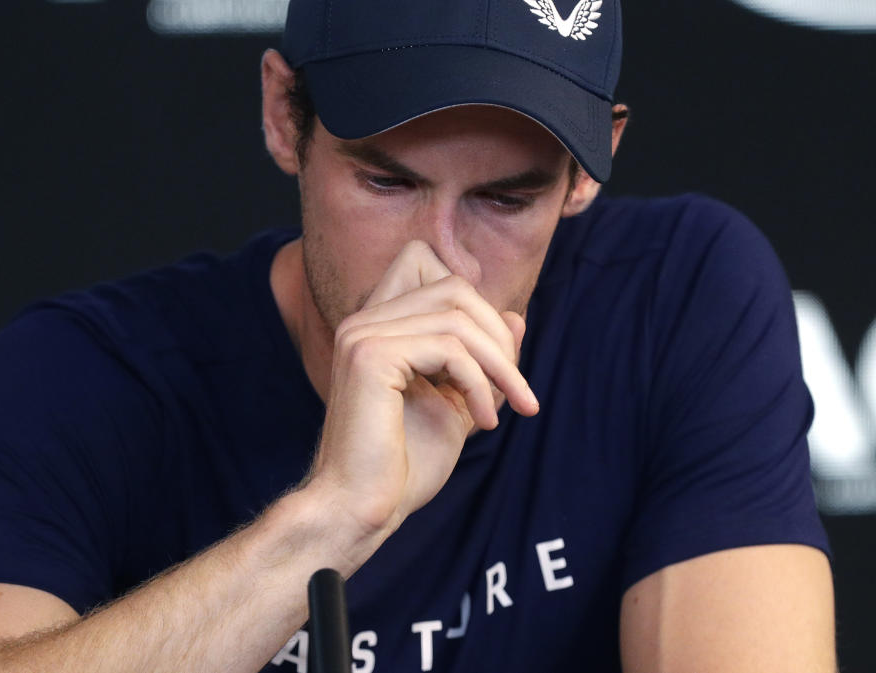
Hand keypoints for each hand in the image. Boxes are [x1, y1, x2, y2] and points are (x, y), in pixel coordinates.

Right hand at [307, 240, 539, 539]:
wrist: (362, 510)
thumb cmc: (404, 465)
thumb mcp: (456, 403)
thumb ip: (481, 360)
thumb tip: (517, 316)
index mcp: (375, 326)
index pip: (423, 260)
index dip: (472, 300)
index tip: (494, 357)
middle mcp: (363, 320)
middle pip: (453, 286)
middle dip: (498, 335)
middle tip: (517, 389)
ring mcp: (362, 334)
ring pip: (456, 315)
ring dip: (499, 363)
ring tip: (511, 406)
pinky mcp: (371, 356)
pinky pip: (449, 348)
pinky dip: (480, 383)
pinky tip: (483, 421)